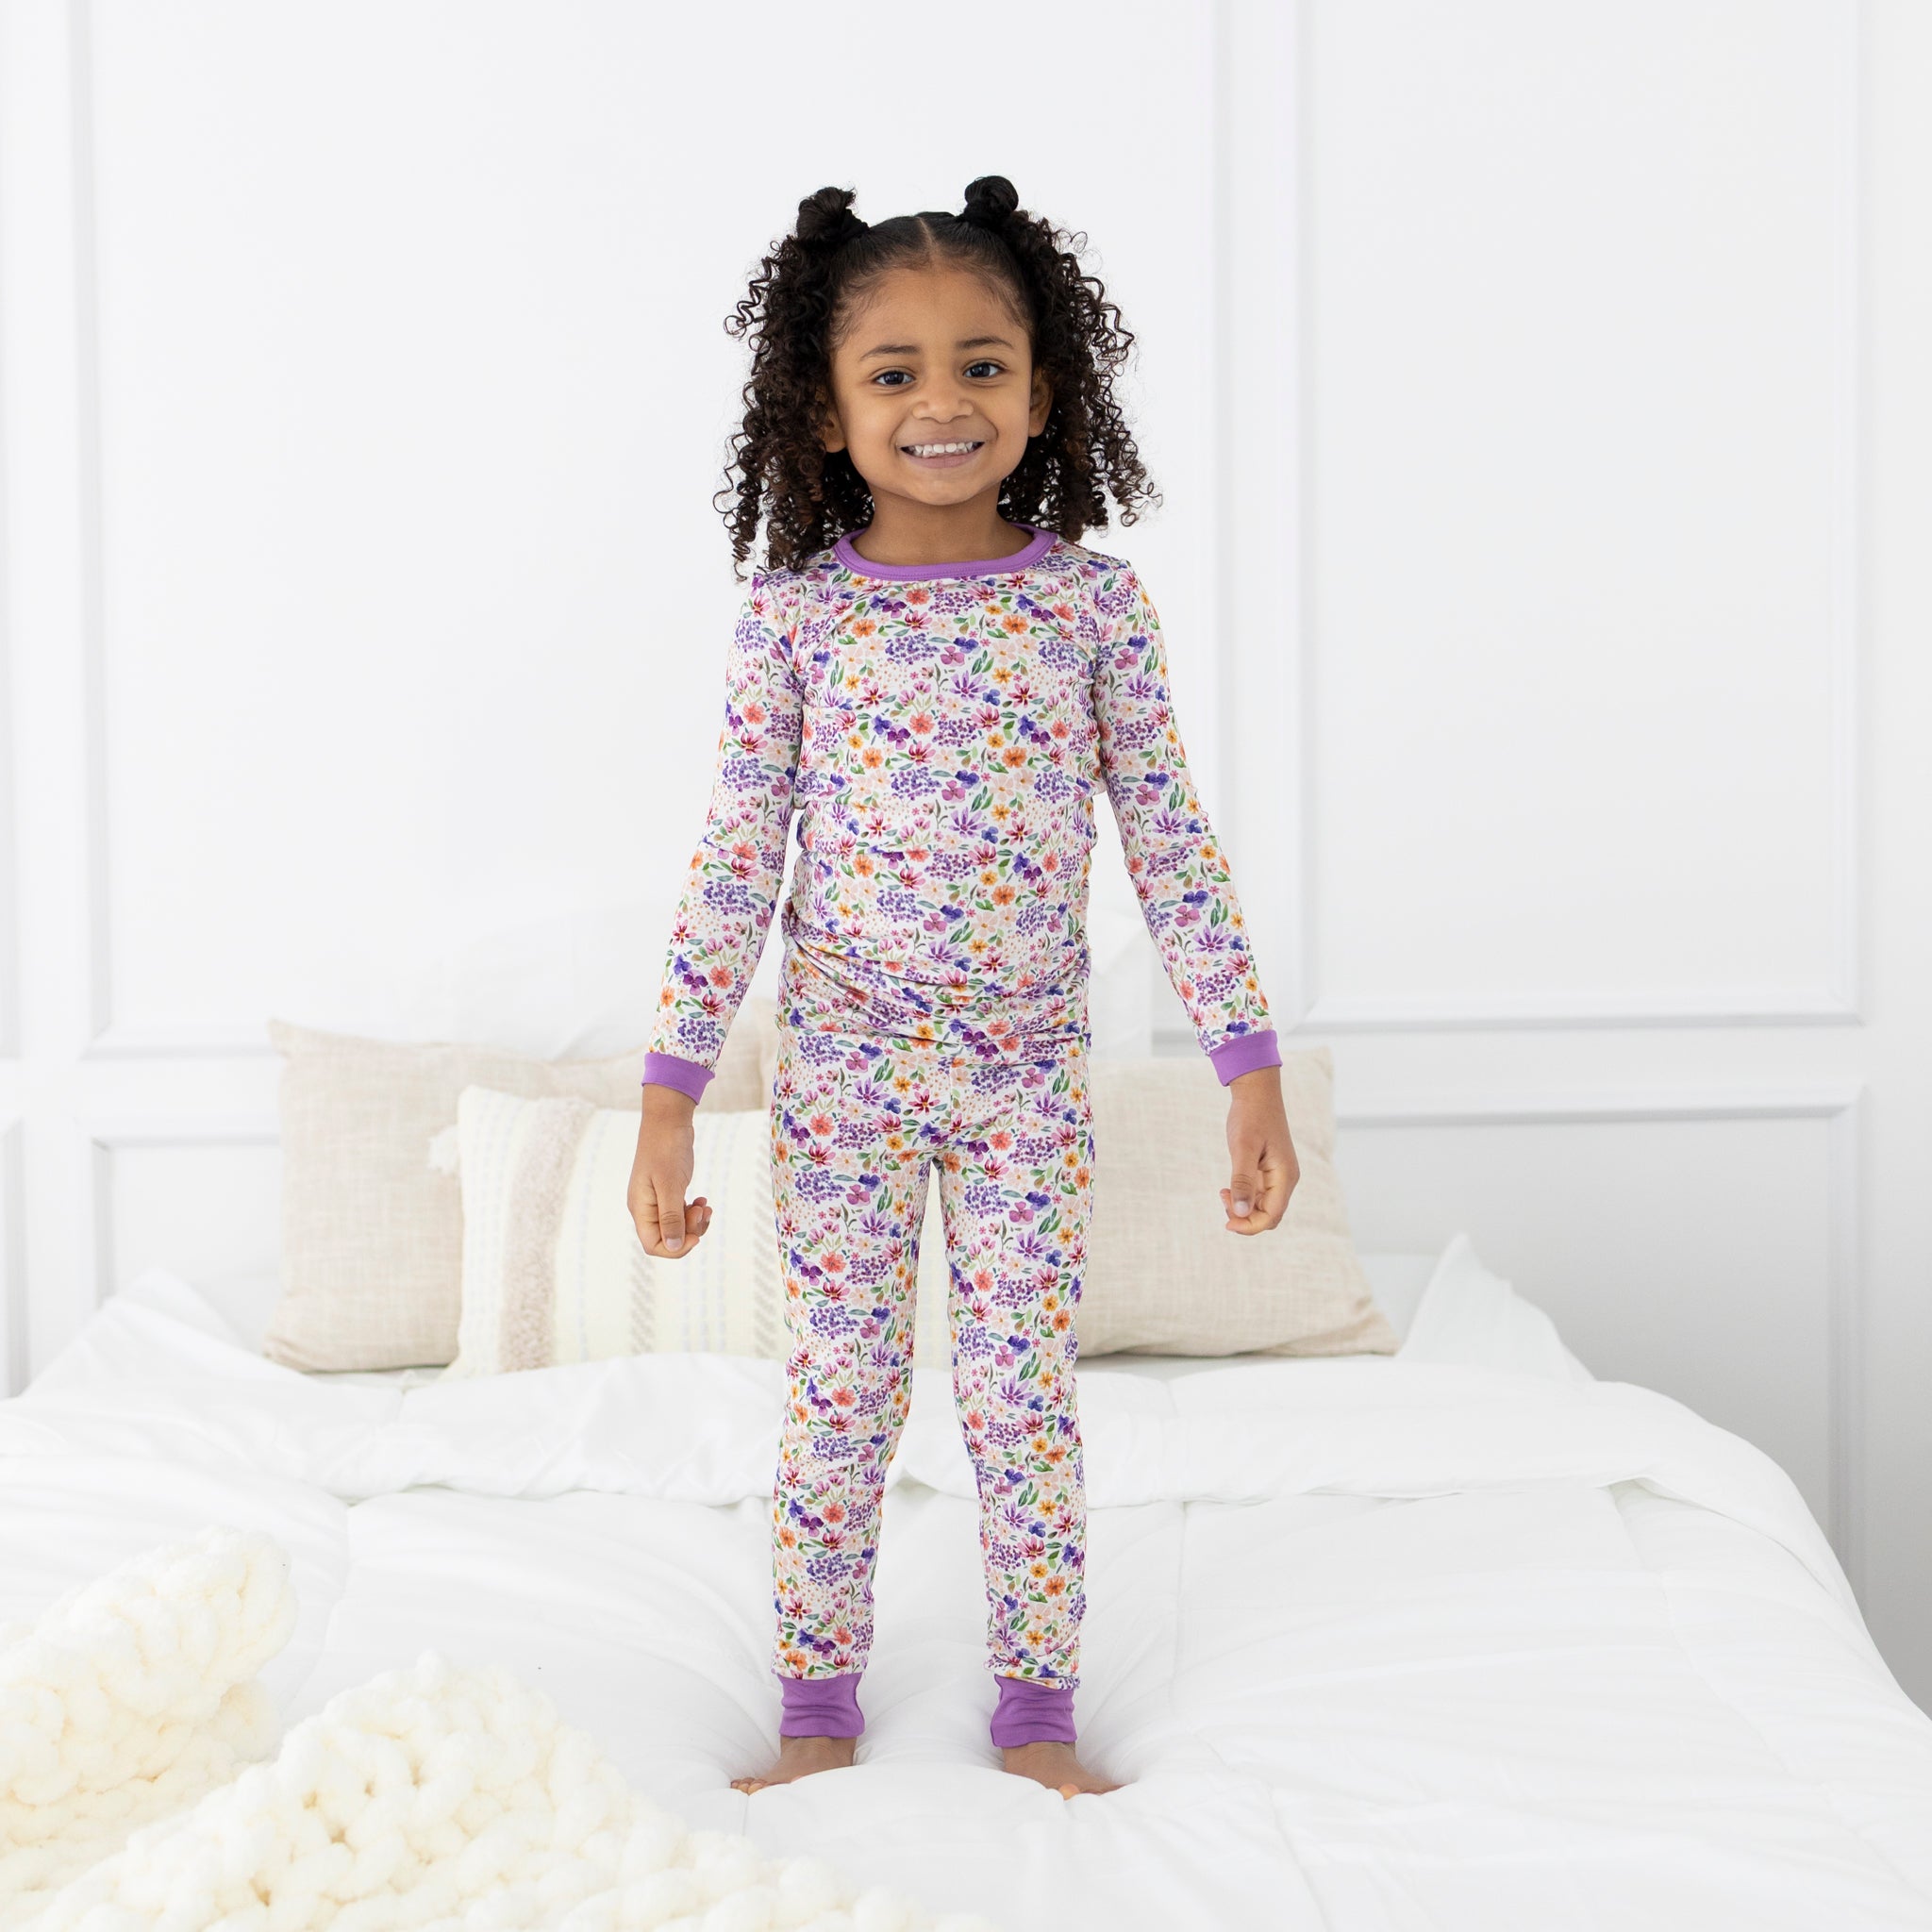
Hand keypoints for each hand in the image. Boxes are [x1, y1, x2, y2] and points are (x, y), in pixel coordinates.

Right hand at [629, 1087, 713, 1259]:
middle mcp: (646, 1207)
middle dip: (689, 1231)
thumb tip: (675, 1246)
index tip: (695, 1236)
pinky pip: (681, 1212)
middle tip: (703, 1211)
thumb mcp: (670, 1185)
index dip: (675, 1247)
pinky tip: (702, 1199)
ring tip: (705, 1205)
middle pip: (667, 1238)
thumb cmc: (666, 1149)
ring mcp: (656, 1200)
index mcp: (640, 1208)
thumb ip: (671, 1217)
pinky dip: (693, 1211)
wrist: (668, 1121)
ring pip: (676, 1226)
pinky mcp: (668, 1191)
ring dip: (695, 1222)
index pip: (653, 1245)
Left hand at [1221, 1066, 1297, 1234]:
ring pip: (1263, 1207)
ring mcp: (1278, 1175)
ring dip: (1243, 1208)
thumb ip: (1242, 1180)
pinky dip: (1243, 1197)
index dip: (1249, 1226)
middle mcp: (1285, 1179)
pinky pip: (1259, 1195)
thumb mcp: (1243, 1148)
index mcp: (1285, 1176)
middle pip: (1269, 1216)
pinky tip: (1227, 1188)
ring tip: (1223, 1192)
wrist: (1257, 1092)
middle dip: (1245, 1218)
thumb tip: (1241, 1212)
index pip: (1271, 1216)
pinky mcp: (1269, 1170)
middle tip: (1222, 1199)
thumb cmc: (1251, 1117)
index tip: (1226, 1223)